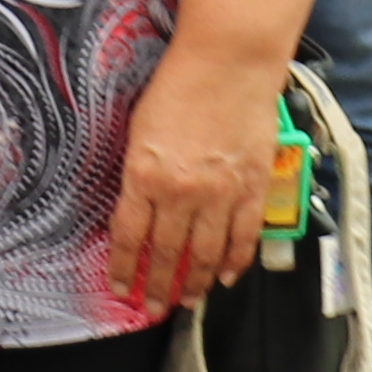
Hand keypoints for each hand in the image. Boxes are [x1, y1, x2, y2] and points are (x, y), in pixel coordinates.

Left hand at [111, 35, 292, 314]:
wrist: (227, 64)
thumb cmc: (178, 87)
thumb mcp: (138, 131)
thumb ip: (137, 173)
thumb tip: (134, 208)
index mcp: (143, 176)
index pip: (128, 237)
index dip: (123, 269)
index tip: (120, 289)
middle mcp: (181, 192)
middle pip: (166, 253)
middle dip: (158, 286)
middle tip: (153, 307)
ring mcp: (220, 193)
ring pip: (205, 254)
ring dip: (194, 282)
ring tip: (187, 301)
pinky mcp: (251, 187)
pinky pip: (242, 237)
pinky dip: (233, 261)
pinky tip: (224, 276)